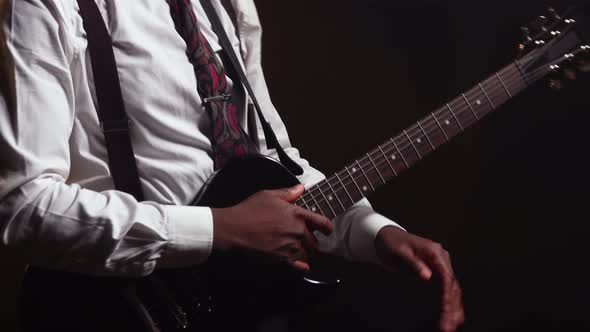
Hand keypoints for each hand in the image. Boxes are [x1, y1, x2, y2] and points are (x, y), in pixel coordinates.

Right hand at [211, 184, 332, 271]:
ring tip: (295, 250)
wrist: (232, 230)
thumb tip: (300, 189)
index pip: (322, 223)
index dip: (327, 227)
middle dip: (310, 241)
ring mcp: (291, 248)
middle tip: (303, 240)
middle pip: (314, 241)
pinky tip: (299, 265)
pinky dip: (301, 266)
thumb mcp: (267, 195)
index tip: (327, 230)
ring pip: (306, 254)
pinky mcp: (282, 261)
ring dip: (303, 253)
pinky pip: (300, 266)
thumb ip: (287, 193)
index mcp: (297, 215)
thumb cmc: (248, 211)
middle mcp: (297, 232)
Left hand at [375, 226, 464, 331]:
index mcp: (435, 252)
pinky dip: (448, 305)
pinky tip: (452, 318)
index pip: (446, 276)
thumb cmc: (392, 243)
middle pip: (451, 286)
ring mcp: (440, 267)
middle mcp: (441, 259)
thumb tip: (428, 276)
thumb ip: (414, 264)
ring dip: (452, 309)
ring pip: (451, 291)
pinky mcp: (436, 274)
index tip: (446, 309)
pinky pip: (445, 291)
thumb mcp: (400, 252)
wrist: (387, 238)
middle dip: (451, 307)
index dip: (447, 294)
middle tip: (448, 325)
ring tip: (450, 327)